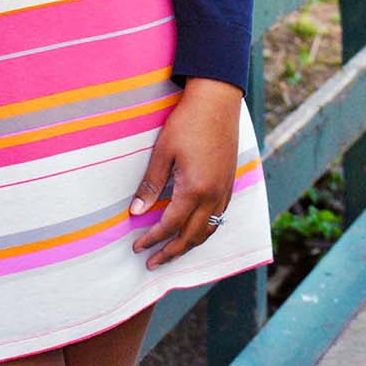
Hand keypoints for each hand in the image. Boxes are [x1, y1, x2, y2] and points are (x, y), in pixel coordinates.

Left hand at [129, 77, 241, 268]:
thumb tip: (136, 212)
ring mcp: (224, 192)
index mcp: (195, 190)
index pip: (170, 225)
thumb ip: (151, 184)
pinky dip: (204, 231)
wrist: (217, 102)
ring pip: (207, 231)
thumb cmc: (187, 122)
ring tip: (171, 253)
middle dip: (170, 252)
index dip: (153, 239)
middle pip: (191, 236)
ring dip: (188, 246)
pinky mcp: (229, 184)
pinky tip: (194, 231)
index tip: (137, 247)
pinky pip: (218, 219)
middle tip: (151, 263)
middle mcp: (213, 197)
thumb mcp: (163, 152)